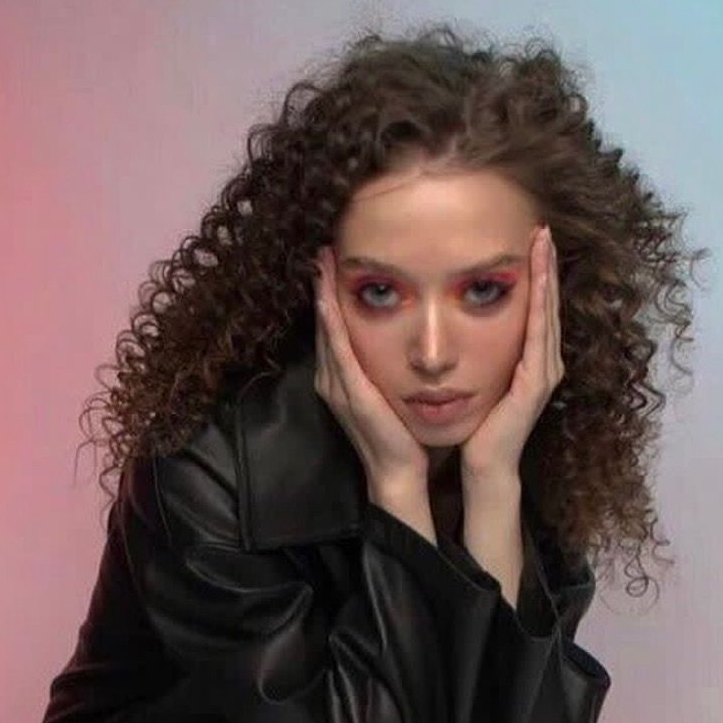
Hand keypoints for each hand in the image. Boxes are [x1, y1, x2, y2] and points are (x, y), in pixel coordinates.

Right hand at [312, 246, 429, 495]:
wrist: (398, 473)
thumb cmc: (399, 435)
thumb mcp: (390, 392)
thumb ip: (385, 368)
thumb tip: (401, 341)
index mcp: (341, 379)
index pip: (332, 328)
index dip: (329, 295)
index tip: (331, 262)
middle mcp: (331, 380)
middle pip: (323, 324)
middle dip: (321, 287)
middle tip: (321, 248)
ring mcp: (337, 387)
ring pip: (326, 331)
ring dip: (321, 295)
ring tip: (321, 261)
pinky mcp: (350, 393)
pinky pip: (337, 350)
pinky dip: (330, 321)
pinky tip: (327, 297)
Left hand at [460, 224, 563, 478]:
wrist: (485, 461)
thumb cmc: (479, 424)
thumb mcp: (482, 377)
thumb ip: (482, 351)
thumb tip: (462, 322)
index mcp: (534, 361)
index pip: (538, 308)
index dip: (539, 274)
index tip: (534, 240)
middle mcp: (546, 363)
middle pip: (549, 304)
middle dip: (547, 265)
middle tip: (543, 229)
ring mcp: (545, 372)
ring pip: (548, 313)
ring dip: (547, 276)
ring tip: (544, 242)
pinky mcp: (537, 382)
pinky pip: (539, 334)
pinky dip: (540, 304)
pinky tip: (538, 278)